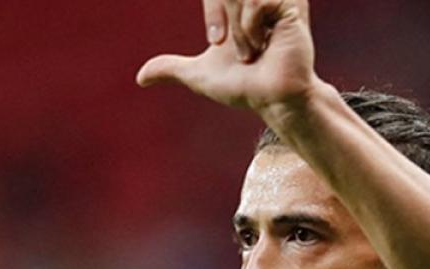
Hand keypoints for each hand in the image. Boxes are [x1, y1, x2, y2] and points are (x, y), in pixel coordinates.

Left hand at [136, 0, 318, 113]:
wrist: (273, 98)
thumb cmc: (244, 87)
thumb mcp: (199, 76)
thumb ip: (171, 69)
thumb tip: (140, 77)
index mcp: (236, 8)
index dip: (212, 15)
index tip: (218, 42)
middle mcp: (255, 0)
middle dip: (229, 28)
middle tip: (243, 54)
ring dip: (241, 31)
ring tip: (255, 52)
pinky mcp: (290, 4)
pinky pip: (256, 2)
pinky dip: (252, 26)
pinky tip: (267, 43)